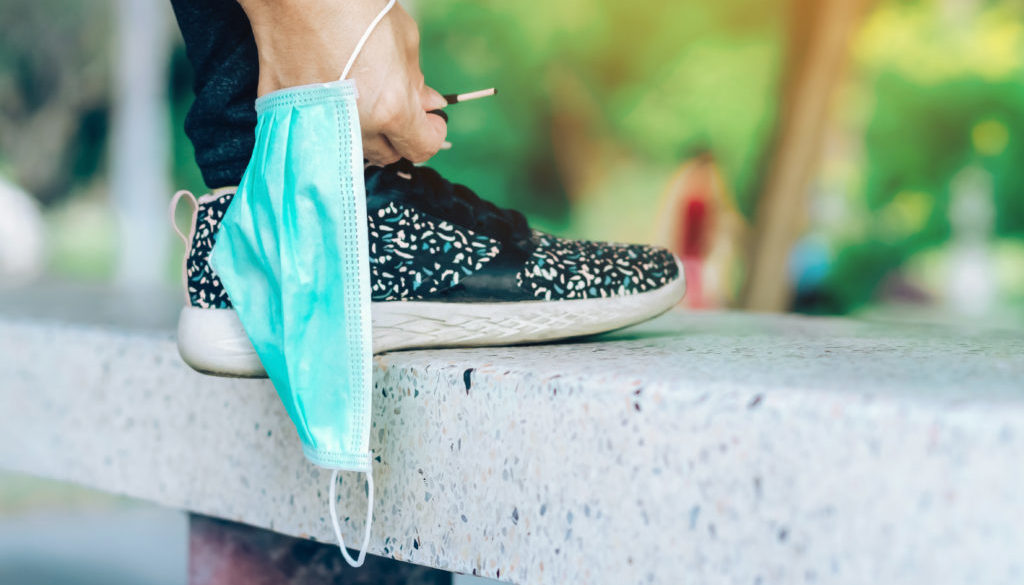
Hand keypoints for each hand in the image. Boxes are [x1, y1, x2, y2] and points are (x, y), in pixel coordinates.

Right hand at [239, 0, 447, 164]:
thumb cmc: (352, 5)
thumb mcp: (404, 37)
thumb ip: (417, 81)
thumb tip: (427, 104)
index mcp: (391, 108)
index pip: (422, 148)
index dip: (431, 132)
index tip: (429, 120)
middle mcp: (356, 127)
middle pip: (388, 155)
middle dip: (398, 135)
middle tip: (395, 106)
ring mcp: (318, 126)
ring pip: (353, 150)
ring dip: (364, 132)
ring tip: (360, 97)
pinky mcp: (287, 116)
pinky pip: (316, 133)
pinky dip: (326, 121)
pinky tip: (327, 94)